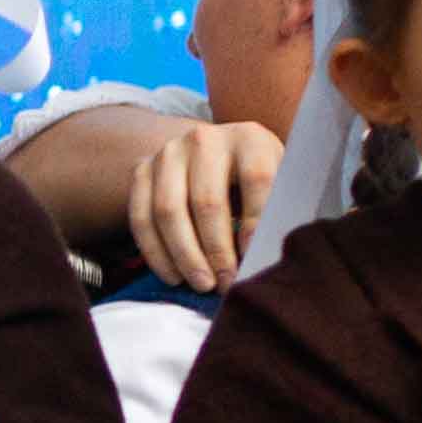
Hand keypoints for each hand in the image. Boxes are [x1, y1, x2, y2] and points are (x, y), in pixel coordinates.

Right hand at [132, 117, 284, 292]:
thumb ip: (279, 212)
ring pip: (169, 211)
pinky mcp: (142, 169)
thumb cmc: (256, 183)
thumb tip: (267, 258)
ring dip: (185, 256)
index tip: (254, 258)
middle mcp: (205, 139)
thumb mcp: (280, 185)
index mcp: (250, 138)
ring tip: (202, 284)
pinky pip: (141, 217)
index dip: (257, 222)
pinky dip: (155, 253)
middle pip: (207, 200)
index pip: (257, 179)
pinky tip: (174, 277)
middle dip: (217, 250)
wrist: (217, 157)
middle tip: (226, 283)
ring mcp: (168, 153)